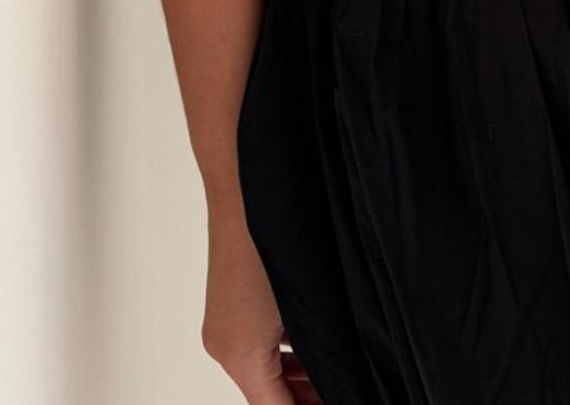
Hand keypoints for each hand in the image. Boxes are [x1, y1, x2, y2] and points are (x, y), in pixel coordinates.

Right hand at [202, 205, 324, 402]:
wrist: (246, 186)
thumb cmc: (273, 238)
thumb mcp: (306, 305)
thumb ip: (316, 351)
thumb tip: (333, 370)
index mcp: (241, 355)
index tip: (341, 397)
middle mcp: (225, 347)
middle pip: (269, 395)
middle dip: (305, 397)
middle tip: (345, 389)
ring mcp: (224, 326)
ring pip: (265, 370)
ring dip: (297, 380)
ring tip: (337, 377)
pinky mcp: (228, 306)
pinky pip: (258, 345)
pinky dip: (286, 356)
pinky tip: (316, 348)